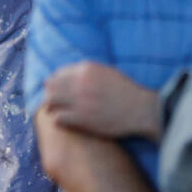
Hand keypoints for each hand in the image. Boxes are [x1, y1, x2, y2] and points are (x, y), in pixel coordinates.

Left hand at [42, 62, 160, 140]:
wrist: (141, 110)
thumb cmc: (127, 92)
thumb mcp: (108, 73)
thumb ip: (89, 72)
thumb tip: (74, 74)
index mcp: (87, 69)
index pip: (59, 73)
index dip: (57, 83)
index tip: (60, 90)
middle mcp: (80, 82)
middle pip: (51, 86)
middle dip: (52, 94)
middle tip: (56, 103)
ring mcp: (80, 100)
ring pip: (50, 101)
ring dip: (52, 107)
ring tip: (58, 112)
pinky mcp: (82, 118)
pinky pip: (57, 118)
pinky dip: (58, 120)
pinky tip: (65, 122)